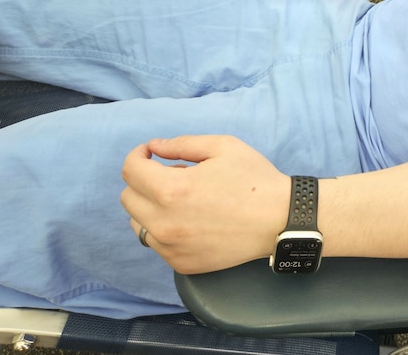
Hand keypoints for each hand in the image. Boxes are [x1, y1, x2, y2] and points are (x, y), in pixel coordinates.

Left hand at [120, 135, 290, 274]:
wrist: (279, 220)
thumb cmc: (254, 179)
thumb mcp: (222, 146)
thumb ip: (182, 144)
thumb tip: (154, 147)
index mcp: (172, 190)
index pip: (131, 171)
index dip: (138, 156)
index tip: (150, 153)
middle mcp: (164, 222)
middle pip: (128, 198)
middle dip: (143, 180)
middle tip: (172, 174)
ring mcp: (171, 247)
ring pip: (137, 224)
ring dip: (149, 206)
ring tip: (180, 199)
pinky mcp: (180, 263)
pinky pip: (156, 243)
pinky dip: (164, 229)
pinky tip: (189, 219)